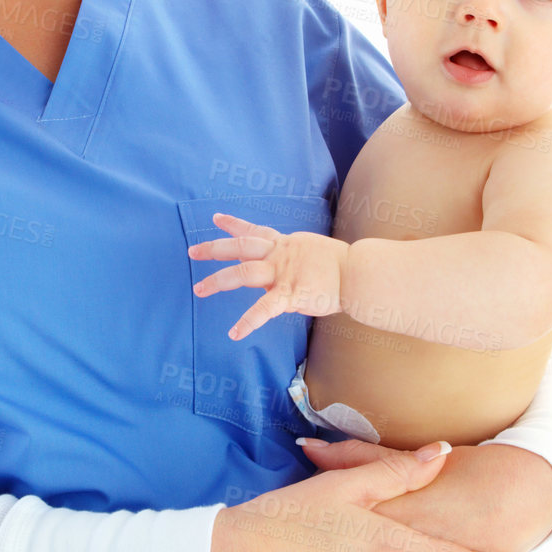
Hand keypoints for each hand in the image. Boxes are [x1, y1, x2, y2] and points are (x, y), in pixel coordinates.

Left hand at [188, 212, 348, 338]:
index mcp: (285, 244)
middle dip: (214, 249)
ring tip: (198, 290)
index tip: (216, 218)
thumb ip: (292, 260)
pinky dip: (248, 321)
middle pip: (240, 247)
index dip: (233, 224)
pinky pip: (264, 309)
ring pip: (243, 272)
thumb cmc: (341, 266)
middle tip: (192, 252)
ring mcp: (283, 274)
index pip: (254, 230)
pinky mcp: (290, 295)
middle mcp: (279, 255)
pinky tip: (234, 333)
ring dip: (218, 280)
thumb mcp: (311, 253)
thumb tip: (280, 273)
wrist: (359, 274)